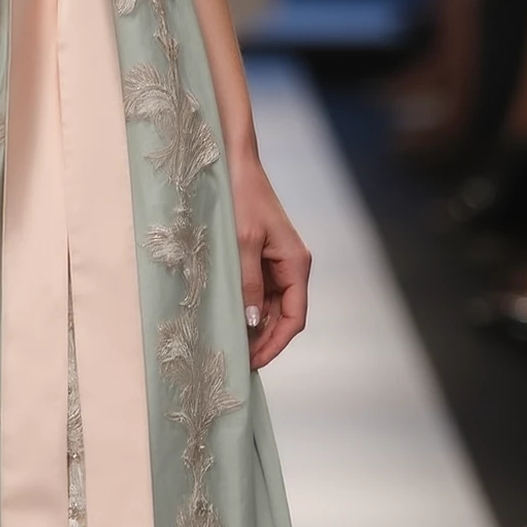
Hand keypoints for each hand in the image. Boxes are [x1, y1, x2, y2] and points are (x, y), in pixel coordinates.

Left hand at [232, 150, 308, 370]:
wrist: (233, 165)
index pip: (295, 317)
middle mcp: (292, 266)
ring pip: (270, 307)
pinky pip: (258, 292)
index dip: (276, 343)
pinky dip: (247, 309)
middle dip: (264, 341)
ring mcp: (276, 263)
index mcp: (296, 263)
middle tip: (237, 360)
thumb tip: (254, 321)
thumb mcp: (243, 243)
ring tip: (231, 346)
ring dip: (255, 328)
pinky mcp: (261, 258)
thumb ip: (249, 283)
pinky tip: (230, 321)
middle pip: (284, 316)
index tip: (255, 362)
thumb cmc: (241, 198)